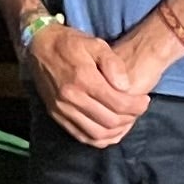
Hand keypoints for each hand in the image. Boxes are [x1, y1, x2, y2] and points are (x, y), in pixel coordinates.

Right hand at [27, 26, 145, 149]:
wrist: (38, 46)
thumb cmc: (70, 43)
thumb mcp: (96, 44)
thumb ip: (114, 64)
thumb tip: (126, 87)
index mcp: (83, 79)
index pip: (118, 103)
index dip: (137, 106)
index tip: (145, 100)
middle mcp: (71, 98)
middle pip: (110, 121)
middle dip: (130, 118)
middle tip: (138, 109)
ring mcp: (62, 109)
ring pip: (96, 133)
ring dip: (116, 131)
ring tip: (126, 120)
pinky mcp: (56, 115)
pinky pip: (81, 136)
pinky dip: (99, 139)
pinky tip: (110, 131)